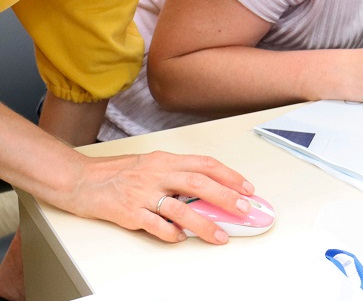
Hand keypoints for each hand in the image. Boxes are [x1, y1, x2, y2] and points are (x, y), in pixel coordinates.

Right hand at [65, 151, 255, 244]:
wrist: (80, 179)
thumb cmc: (117, 172)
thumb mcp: (152, 163)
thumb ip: (177, 173)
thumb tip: (208, 188)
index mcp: (166, 160)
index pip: (205, 164)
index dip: (229, 175)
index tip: (246, 188)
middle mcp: (157, 174)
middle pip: (198, 183)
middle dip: (224, 196)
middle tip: (242, 209)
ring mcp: (143, 193)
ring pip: (179, 208)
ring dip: (203, 223)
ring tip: (220, 235)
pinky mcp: (128, 212)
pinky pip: (154, 225)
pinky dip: (170, 233)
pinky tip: (180, 238)